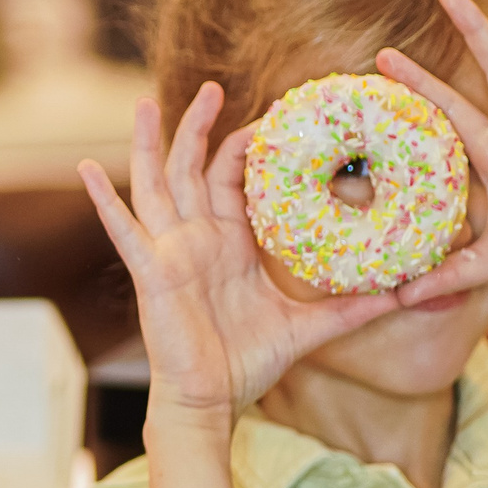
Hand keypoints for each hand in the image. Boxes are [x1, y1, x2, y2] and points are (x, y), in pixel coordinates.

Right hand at [83, 82, 395, 423]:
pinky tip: (84, 170)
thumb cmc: (247, 363)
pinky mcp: (151, 272)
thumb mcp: (307, 327)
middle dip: (198, 125)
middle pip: (191, 166)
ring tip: (143, 102)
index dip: (247, 145)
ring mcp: (169, 251)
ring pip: (155, 183)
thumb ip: (351, 308)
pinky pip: (124, 230)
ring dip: (147, 142)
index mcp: (227, 242)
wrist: (208, 401)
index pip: (234, 178)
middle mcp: (194, 238)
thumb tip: (404, 294)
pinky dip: (103, 200)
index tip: (272, 116)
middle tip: (212, 86)